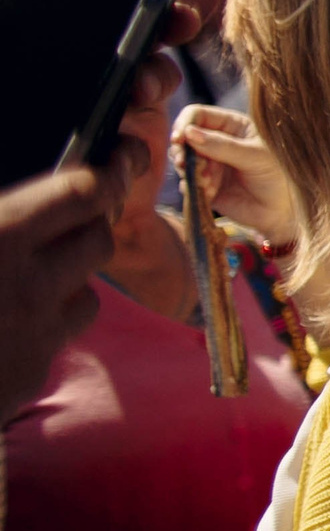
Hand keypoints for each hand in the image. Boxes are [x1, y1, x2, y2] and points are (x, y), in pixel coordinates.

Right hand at [0, 169, 122, 412]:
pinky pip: (59, 336)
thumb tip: (17, 207)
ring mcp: (35, 333)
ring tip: (32, 272)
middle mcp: (28, 283)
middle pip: (99, 238)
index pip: (84, 191)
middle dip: (92, 223)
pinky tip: (11, 321)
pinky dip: (45, 323)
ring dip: (69, 277)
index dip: (106, 172)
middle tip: (75, 214)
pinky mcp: (31, 373)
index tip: (116, 157)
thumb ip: (1, 214)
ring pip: (87, 290)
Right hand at [173, 105, 300, 245]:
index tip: (179, 138)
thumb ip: (222, 145)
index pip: (198, 114)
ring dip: (190, 170)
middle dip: (181, 150)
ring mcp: (210, 164)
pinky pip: (187, 183)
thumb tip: (188, 132)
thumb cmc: (278, 177)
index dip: (185, 123)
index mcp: (233, 126)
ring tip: (208, 181)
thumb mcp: (255, 156)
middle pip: (184, 137)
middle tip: (183, 163)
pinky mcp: (204, 185)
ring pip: (183, 160)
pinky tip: (211, 192)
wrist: (282, 212)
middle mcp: (217, 142)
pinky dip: (194, 187)